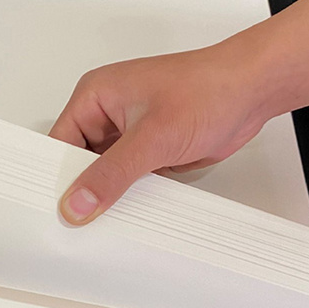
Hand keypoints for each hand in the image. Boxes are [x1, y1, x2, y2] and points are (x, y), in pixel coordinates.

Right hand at [49, 40, 267, 224]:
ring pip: (105, 172)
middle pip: (79, 160)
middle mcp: (107, 113)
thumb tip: (76, 202)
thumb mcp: (151, 138)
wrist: (253, 91)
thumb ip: (111, 174)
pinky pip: (128, 178)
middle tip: (81, 218)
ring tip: (109, 215)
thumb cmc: (208, 89)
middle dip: (84, 187)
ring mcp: (129, 132)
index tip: (56, 206)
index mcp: (95, 96)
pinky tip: (132, 210)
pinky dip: (130, 194)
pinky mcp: (148, 149)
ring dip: (110, 192)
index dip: (56, 175)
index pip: (59, 142)